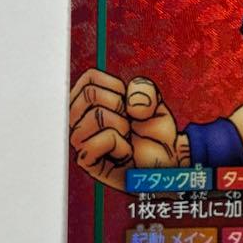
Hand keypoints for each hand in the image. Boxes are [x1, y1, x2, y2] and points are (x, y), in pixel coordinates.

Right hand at [68, 70, 183, 189]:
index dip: (117, 88)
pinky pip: (102, 140)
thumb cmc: (154, 134)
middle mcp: (77, 119)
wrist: (165, 164)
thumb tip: (130, 106)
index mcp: (87, 102)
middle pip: (90, 94)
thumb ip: (144, 89)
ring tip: (125, 139)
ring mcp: (78, 140)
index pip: (90, 78)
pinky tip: (124, 155)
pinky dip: (122, 147)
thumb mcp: (155, 102)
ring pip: (96, 116)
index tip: (126, 105)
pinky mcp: (85, 161)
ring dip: (122, 128)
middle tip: (127, 125)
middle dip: (119, 107)